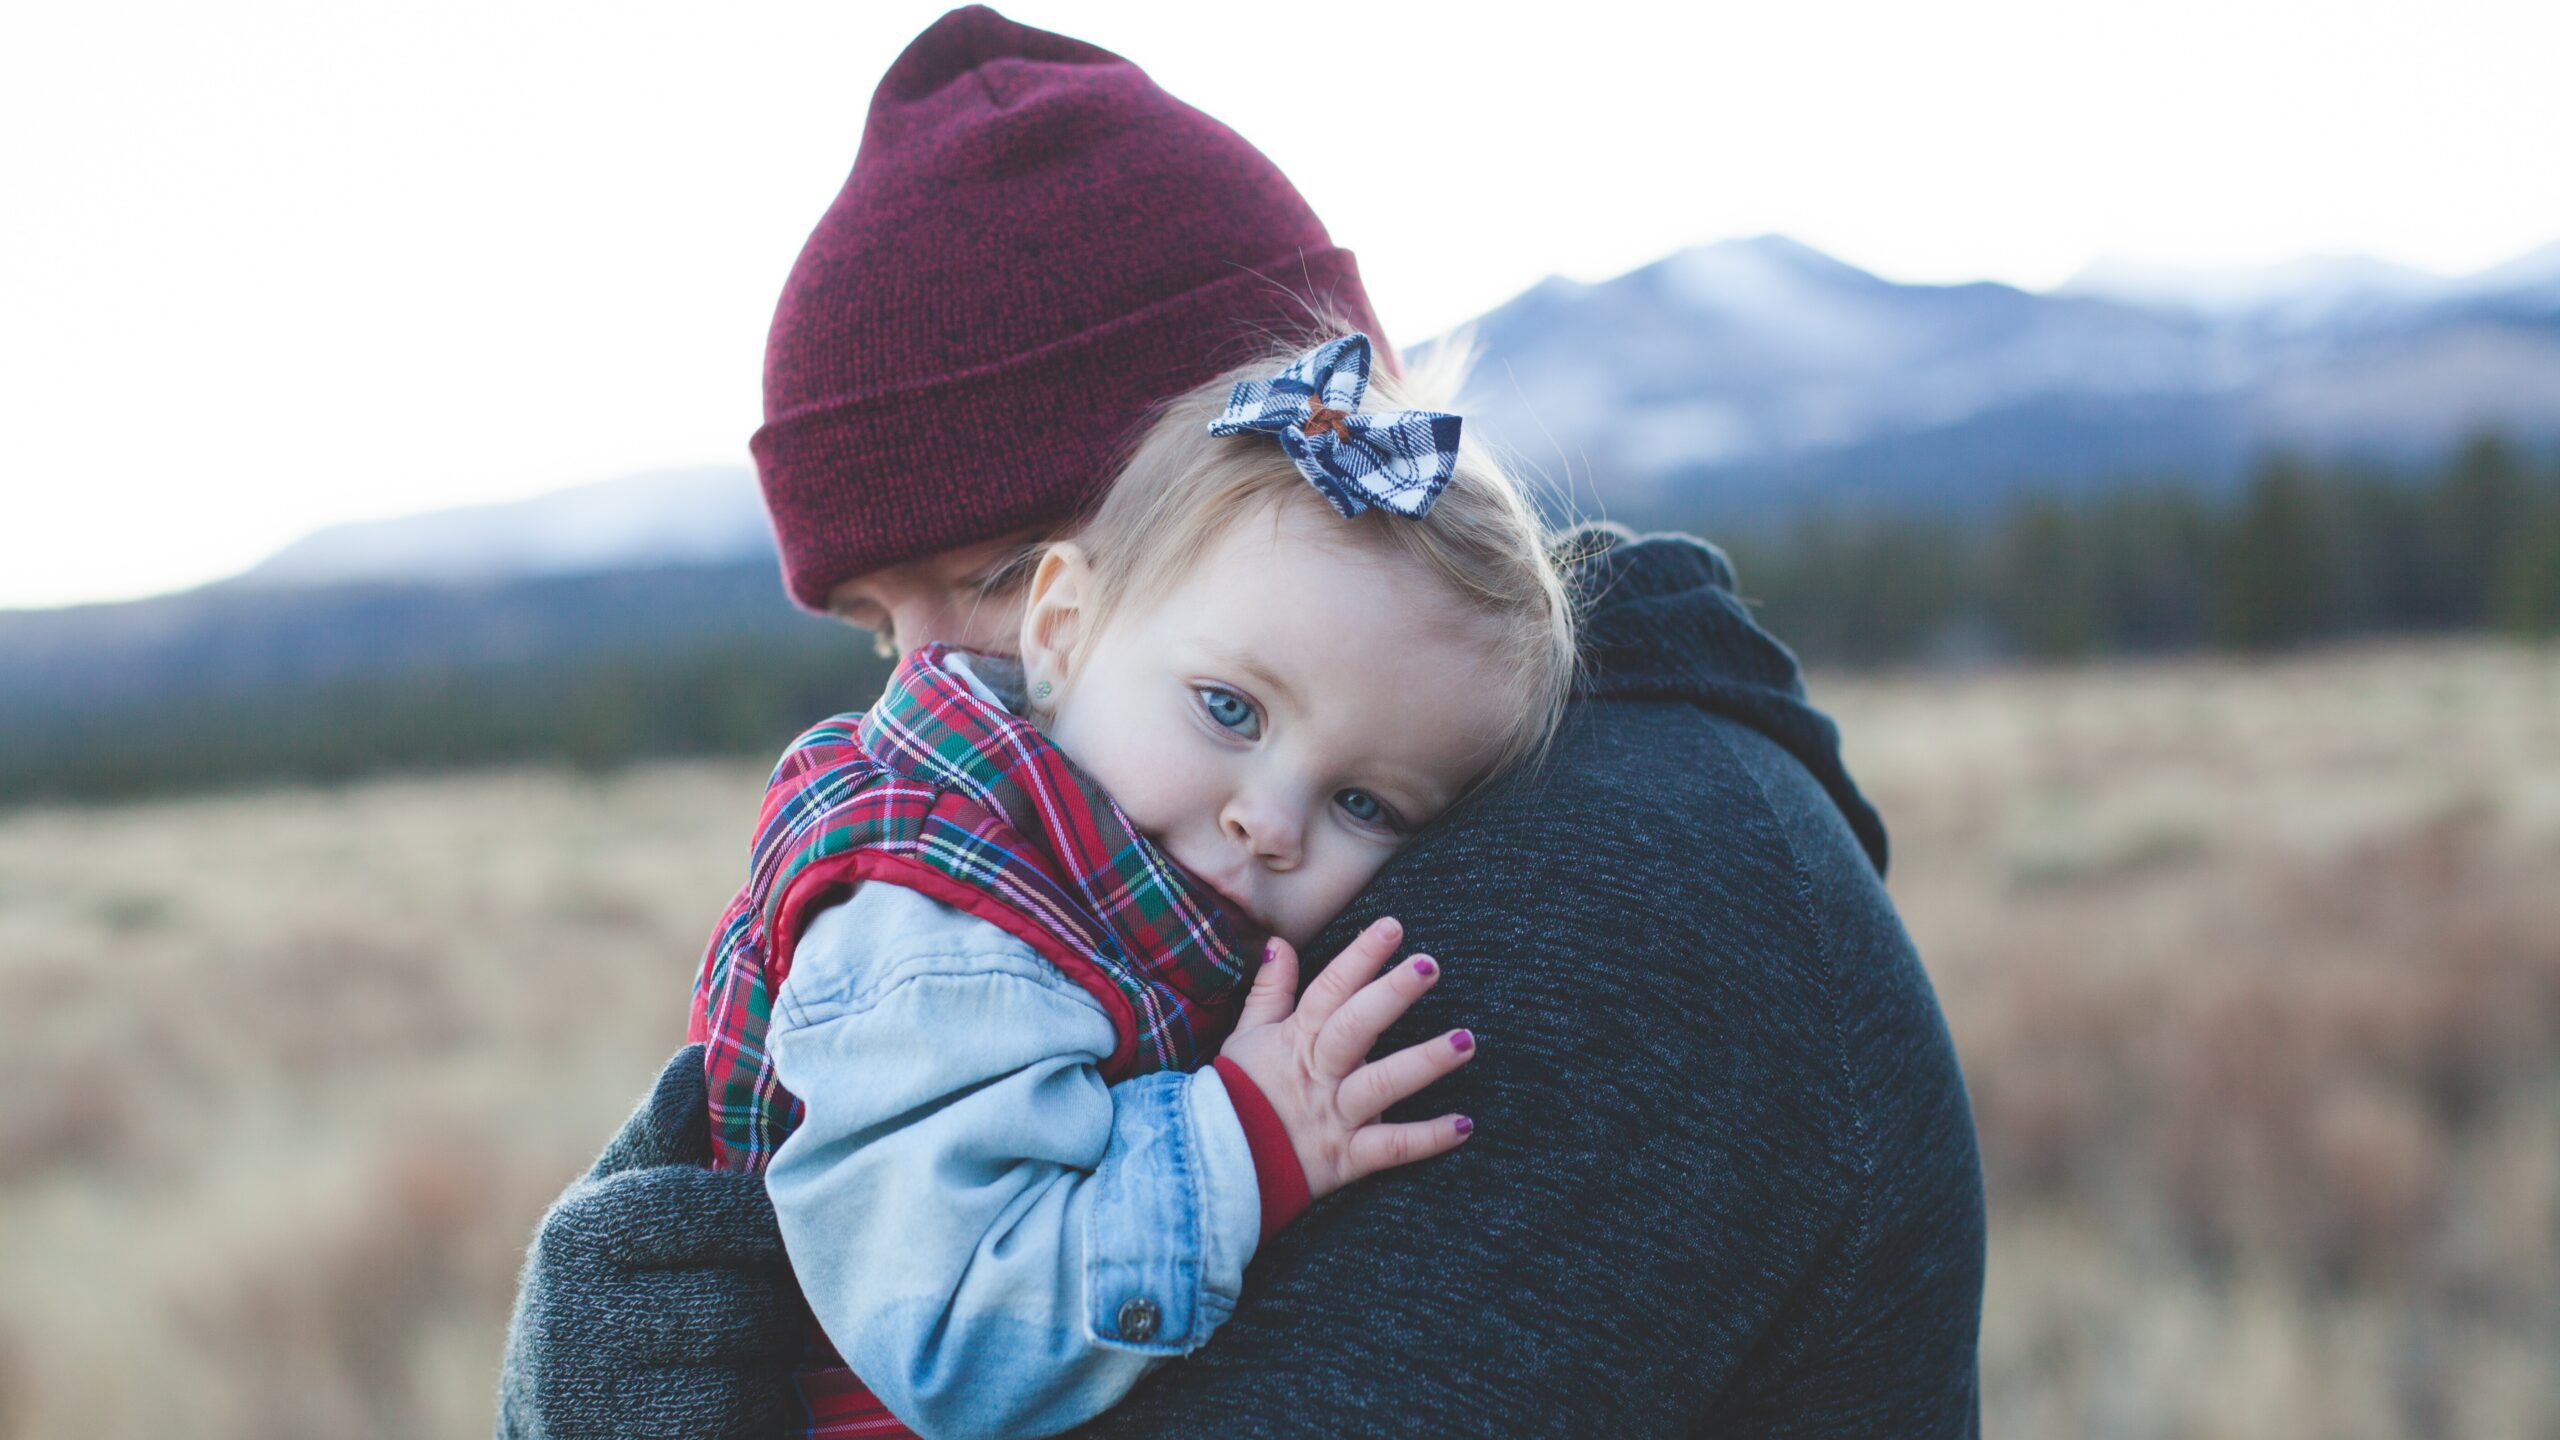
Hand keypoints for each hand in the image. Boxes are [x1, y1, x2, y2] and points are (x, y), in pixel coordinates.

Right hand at [494, 1044, 800, 1439]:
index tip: (784, 1233)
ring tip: (745, 1357)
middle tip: (771, 1306)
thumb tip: (700, 1055)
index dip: (769, 1226)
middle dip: (778, 1306)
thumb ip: (665, 1138)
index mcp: (580, 1232)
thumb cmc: (613, 1296)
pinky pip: (745, 1423)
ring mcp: (595, 1399)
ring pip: (754, 1367)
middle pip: (750, 1298)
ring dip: (773, 1367)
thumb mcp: (619, 1211)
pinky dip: (759, 1418)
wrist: (553, 1425)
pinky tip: (730, 1408)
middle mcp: (574, 1314)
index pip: (717, 1210)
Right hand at [1216, 917, 1476, 1201]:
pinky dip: (1428, 1139)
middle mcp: (1319, 1073)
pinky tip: (1464, 1125)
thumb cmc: (1239, 1094)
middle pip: (1356, 1028)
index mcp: (1297, 1040)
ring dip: (1424, 1063)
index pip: (1330, 990)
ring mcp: (1334, 1115)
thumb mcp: (1246, 1036)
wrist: (1220, 1165)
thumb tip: (1281, 943)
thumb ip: (1270, 991)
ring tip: (1465, 1041)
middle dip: (1392, 995)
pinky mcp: (1347, 1157)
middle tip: (1429, 965)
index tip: (1392, 927)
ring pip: (1381, 1085)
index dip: (1360, 957)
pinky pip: (1391, 1148)